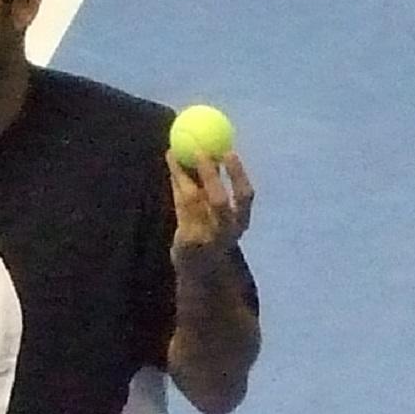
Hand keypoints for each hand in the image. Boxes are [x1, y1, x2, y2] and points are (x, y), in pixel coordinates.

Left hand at [166, 147, 254, 272]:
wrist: (199, 269)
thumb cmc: (211, 229)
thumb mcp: (218, 209)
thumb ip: (214, 182)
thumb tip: (213, 144)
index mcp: (240, 222)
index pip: (244, 196)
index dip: (237, 174)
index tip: (227, 151)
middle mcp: (226, 233)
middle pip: (219, 201)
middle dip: (210, 175)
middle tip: (198, 149)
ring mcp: (204, 239)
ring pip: (192, 200)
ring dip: (182, 173)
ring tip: (174, 150)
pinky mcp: (185, 242)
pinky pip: (179, 203)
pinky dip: (175, 180)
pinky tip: (171, 162)